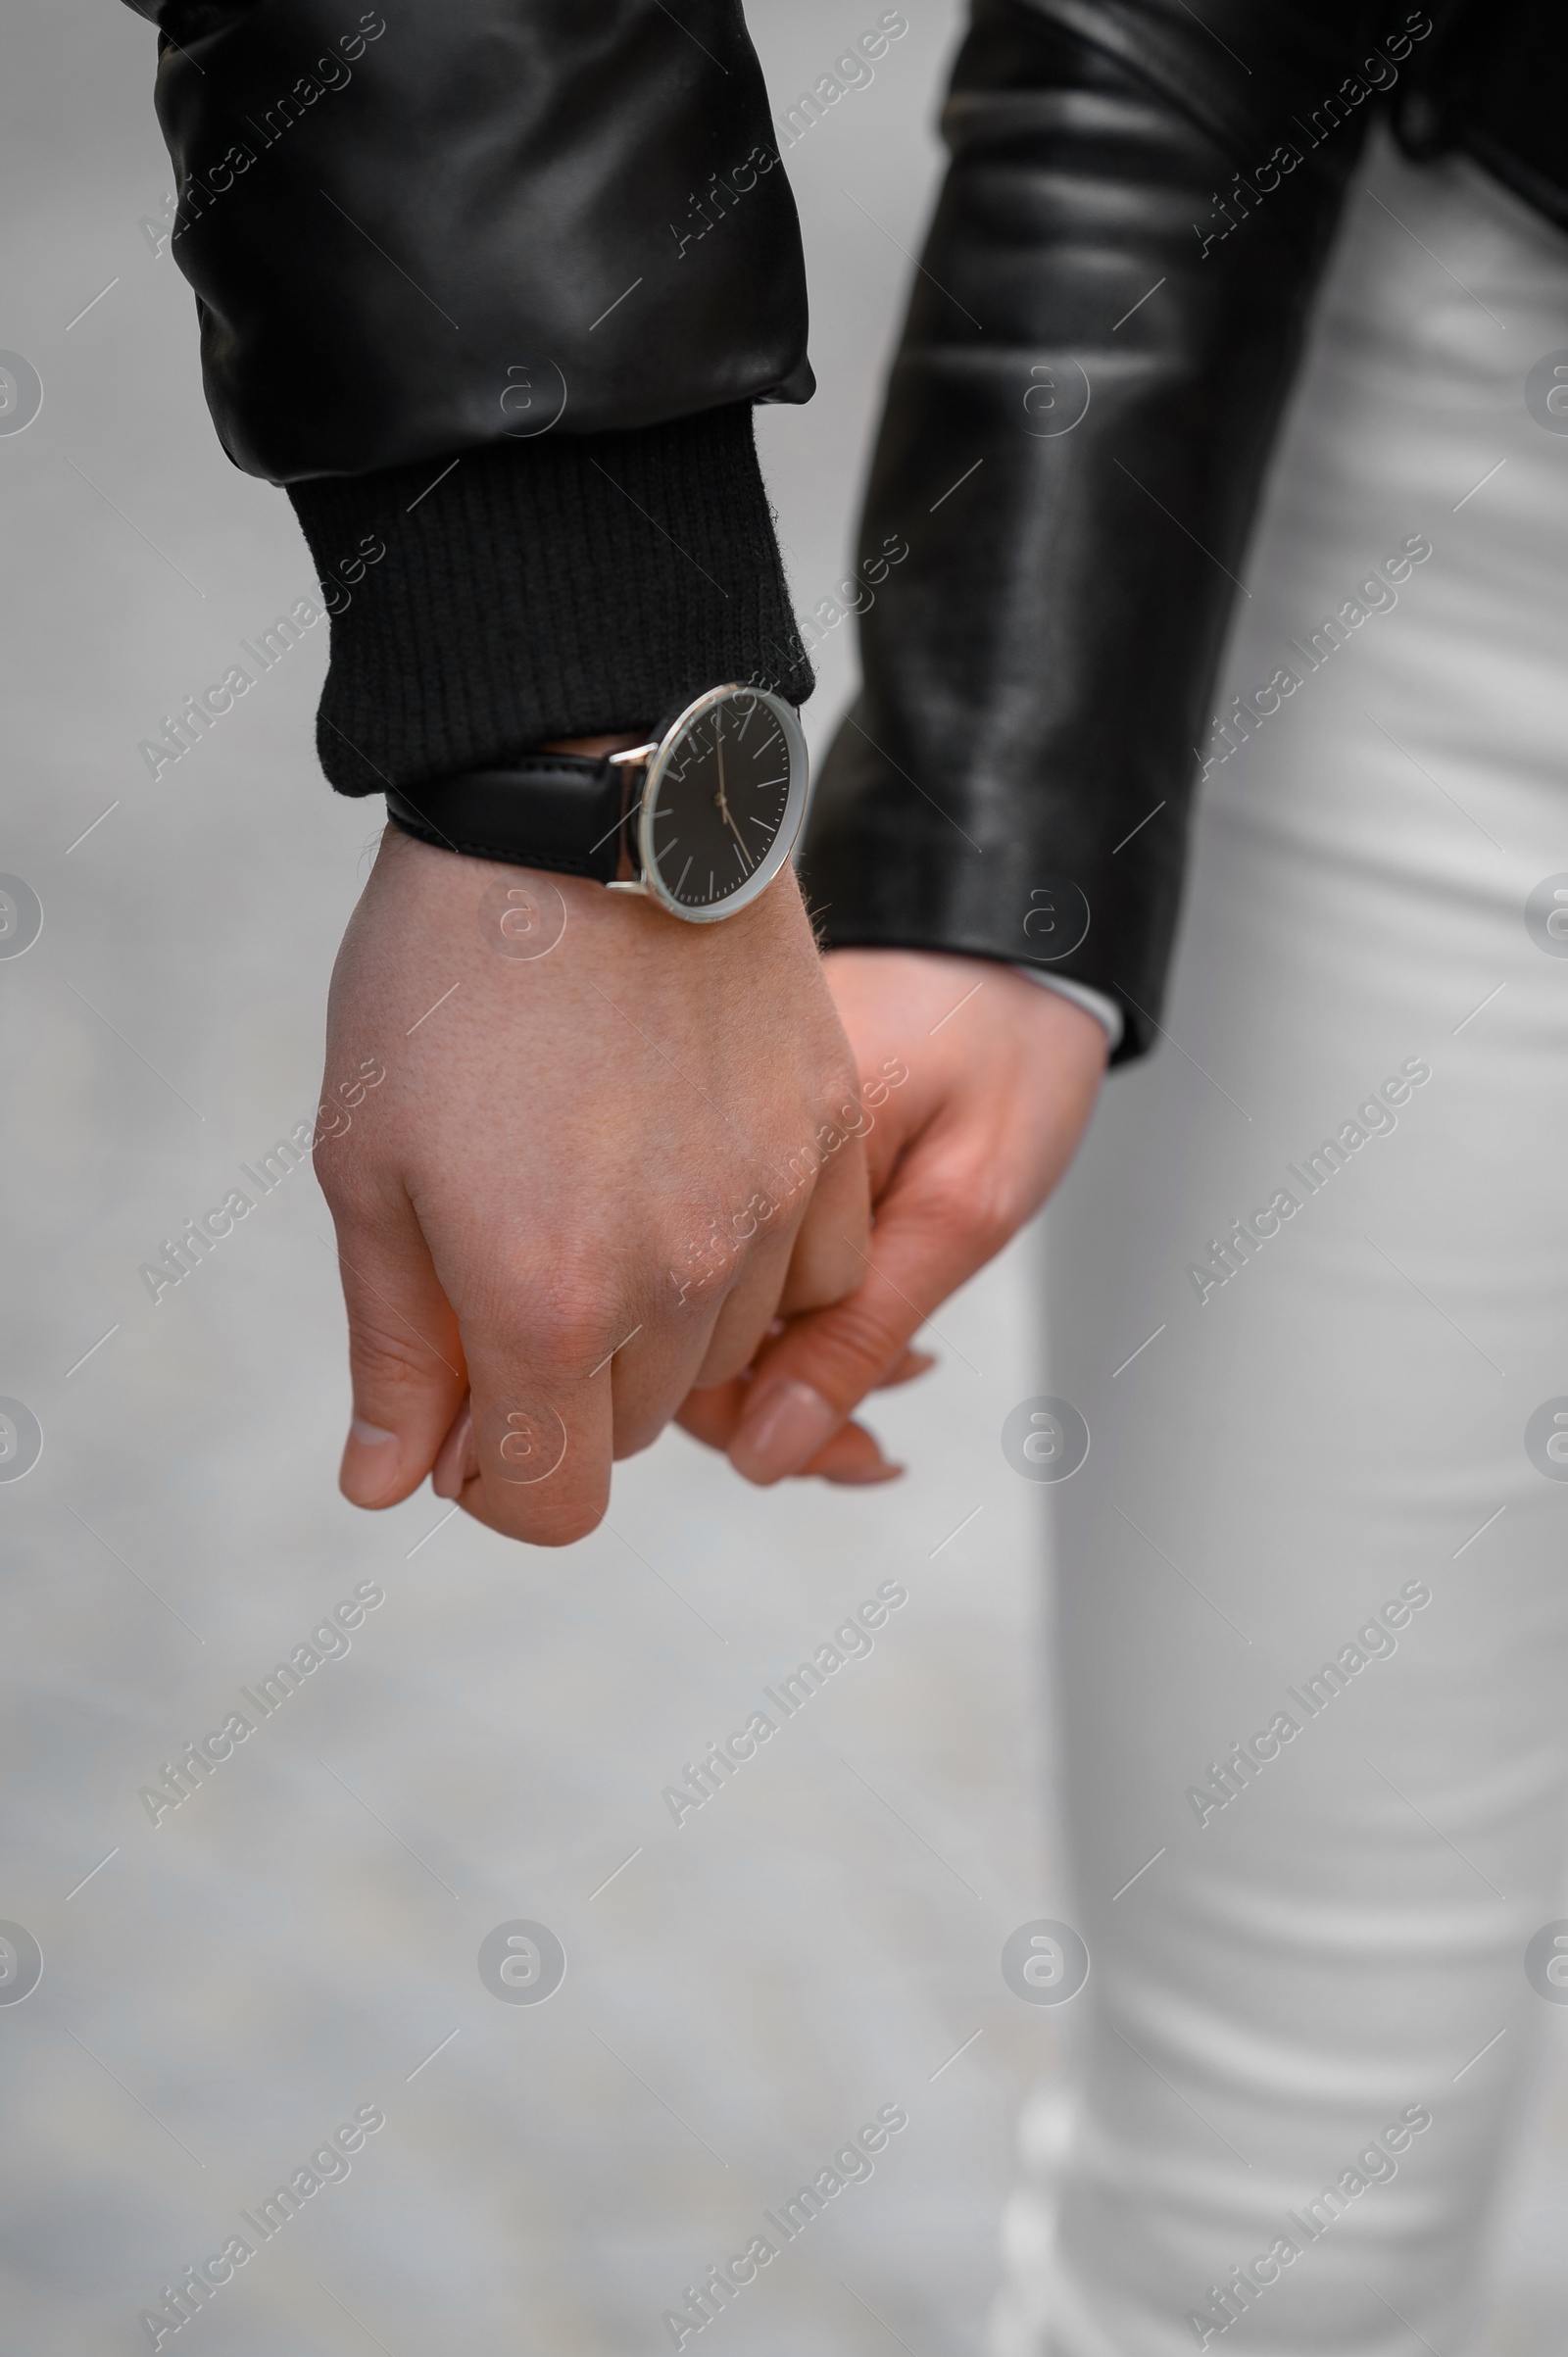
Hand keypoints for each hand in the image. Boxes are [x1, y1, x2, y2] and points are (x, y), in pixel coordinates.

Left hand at [315, 825, 869, 1543]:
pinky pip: (816, 1274)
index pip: (551, 1502)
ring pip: (724, 1355)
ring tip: (598, 1203)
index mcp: (544, 1300)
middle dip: (562, 1392)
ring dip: (660, 1328)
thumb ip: (396, 1348)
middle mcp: (677, 1280)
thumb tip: (393, 1487)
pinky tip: (694, 1185)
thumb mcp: (369, 1167)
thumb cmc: (443, 979)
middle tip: (513, 1277)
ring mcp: (768, 1209)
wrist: (578, 805)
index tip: (469, 1429)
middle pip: (632, 1429)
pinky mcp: (827, 1138)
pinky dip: (756, 1269)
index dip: (499, 1488)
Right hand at [676, 951, 1106, 1484]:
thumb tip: (766, 1454)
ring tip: (890, 1380)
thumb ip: (860, 1333)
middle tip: (872, 1441)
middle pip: (670, 1333)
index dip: (746, 1424)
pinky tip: (869, 1329)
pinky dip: (793, 1316)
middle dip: (770, 1409)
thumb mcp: (964, 1208)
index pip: (679, 1339)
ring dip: (784, 1371)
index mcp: (753, 1153)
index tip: (848, 1453)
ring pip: (696, 1307)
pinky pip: (727, 1260)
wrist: (1013, 940)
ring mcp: (711, 1151)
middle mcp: (707, 1150)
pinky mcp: (732, 1153)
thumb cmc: (1008, 1045)